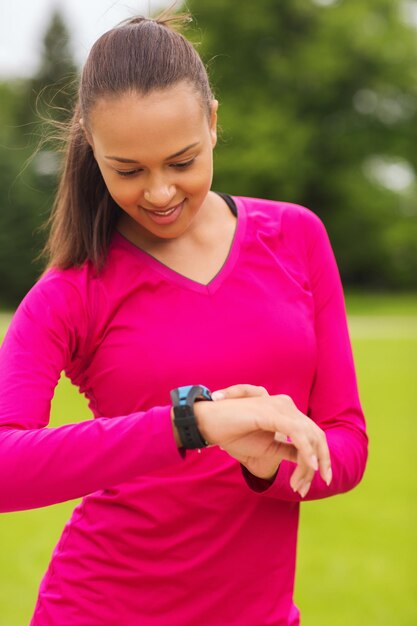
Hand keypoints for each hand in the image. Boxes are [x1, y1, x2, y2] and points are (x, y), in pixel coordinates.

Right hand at [195, 384, 331, 496]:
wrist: (209, 424)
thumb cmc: (234, 434)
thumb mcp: (267, 447)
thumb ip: (287, 450)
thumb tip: (307, 461)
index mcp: (285, 411)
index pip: (312, 433)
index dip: (320, 457)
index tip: (319, 481)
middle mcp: (286, 405)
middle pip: (316, 434)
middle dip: (324, 460)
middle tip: (324, 483)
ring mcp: (280, 407)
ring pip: (309, 436)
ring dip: (313, 462)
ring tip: (306, 483)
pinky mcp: (272, 413)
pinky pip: (297, 434)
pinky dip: (307, 451)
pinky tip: (311, 467)